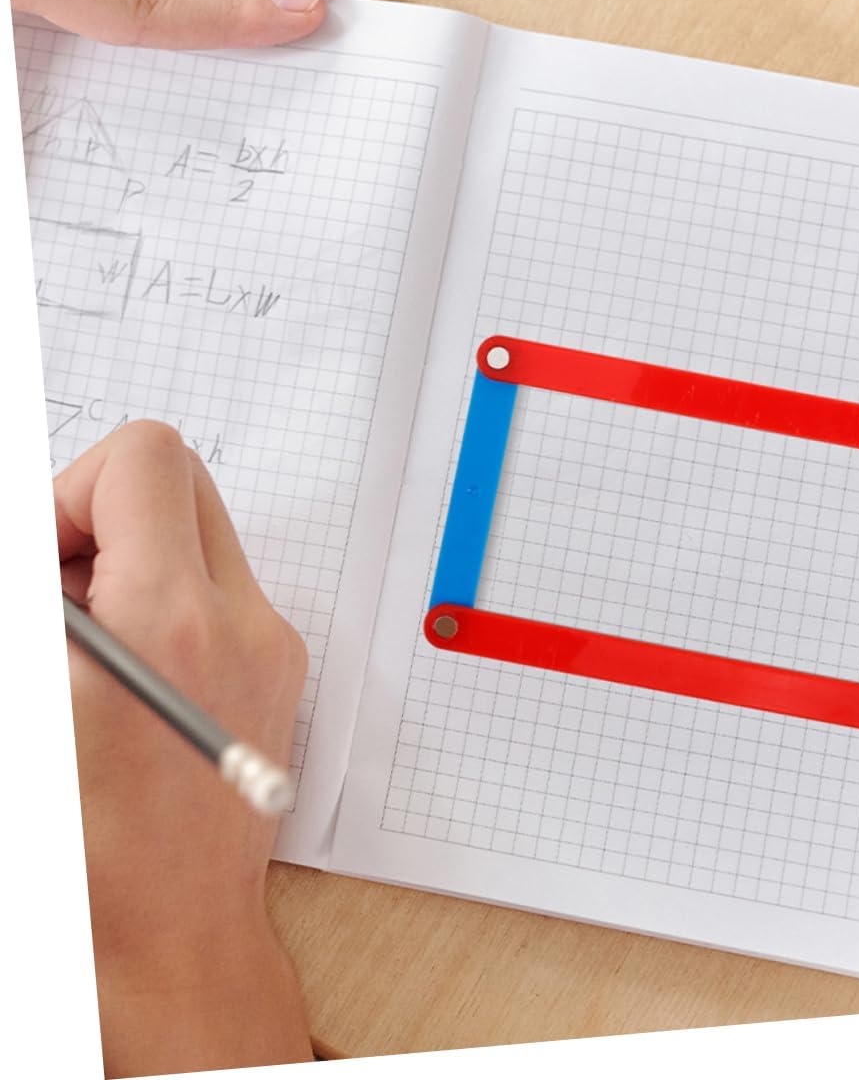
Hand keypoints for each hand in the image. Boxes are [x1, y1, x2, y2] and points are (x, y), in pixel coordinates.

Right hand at [55, 421, 311, 1076]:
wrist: (167, 947)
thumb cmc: (82, 853)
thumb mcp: (34, 700)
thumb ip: (42, 599)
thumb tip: (47, 543)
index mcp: (173, 620)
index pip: (145, 461)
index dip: (72, 493)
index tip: (44, 564)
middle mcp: (241, 620)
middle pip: (180, 484)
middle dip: (99, 519)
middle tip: (56, 596)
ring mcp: (269, 644)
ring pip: (198, 535)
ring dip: (128, 561)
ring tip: (83, 648)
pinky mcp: (275, 670)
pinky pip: (213, 588)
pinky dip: (160, 600)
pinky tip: (121, 674)